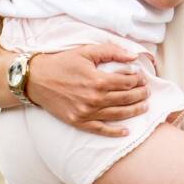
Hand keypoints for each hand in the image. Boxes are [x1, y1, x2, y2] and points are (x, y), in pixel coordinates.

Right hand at [25, 44, 151, 138]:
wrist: (36, 79)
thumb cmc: (62, 63)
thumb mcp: (87, 51)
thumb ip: (112, 51)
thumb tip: (134, 56)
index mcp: (98, 80)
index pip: (128, 82)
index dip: (139, 79)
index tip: (142, 77)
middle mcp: (94, 99)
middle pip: (126, 99)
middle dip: (141, 94)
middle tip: (147, 91)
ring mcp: (87, 113)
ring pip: (118, 114)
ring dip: (134, 111)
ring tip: (144, 106)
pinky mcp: (78, 122)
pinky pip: (100, 130)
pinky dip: (115, 132)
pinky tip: (126, 131)